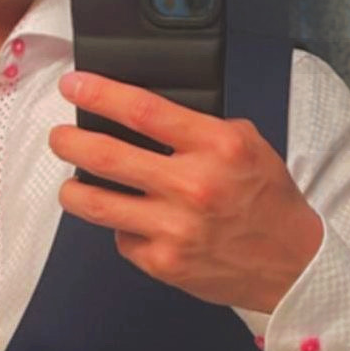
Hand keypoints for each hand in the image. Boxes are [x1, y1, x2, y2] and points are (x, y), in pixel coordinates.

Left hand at [49, 69, 324, 314]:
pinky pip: (122, 238)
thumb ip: (198, 128)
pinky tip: (131, 221)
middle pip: (107, 157)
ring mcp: (174, 228)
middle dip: (70, 142)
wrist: (290, 264)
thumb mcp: (246, 144)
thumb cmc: (266, 201)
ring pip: (98, 204)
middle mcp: (192, 186)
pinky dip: (120, 227)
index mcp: (216, 147)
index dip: (99, 94)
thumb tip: (141, 116)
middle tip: (59, 136)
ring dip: (73, 191)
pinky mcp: (163, 262)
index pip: (143, 111)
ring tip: (70, 184)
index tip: (73, 86)